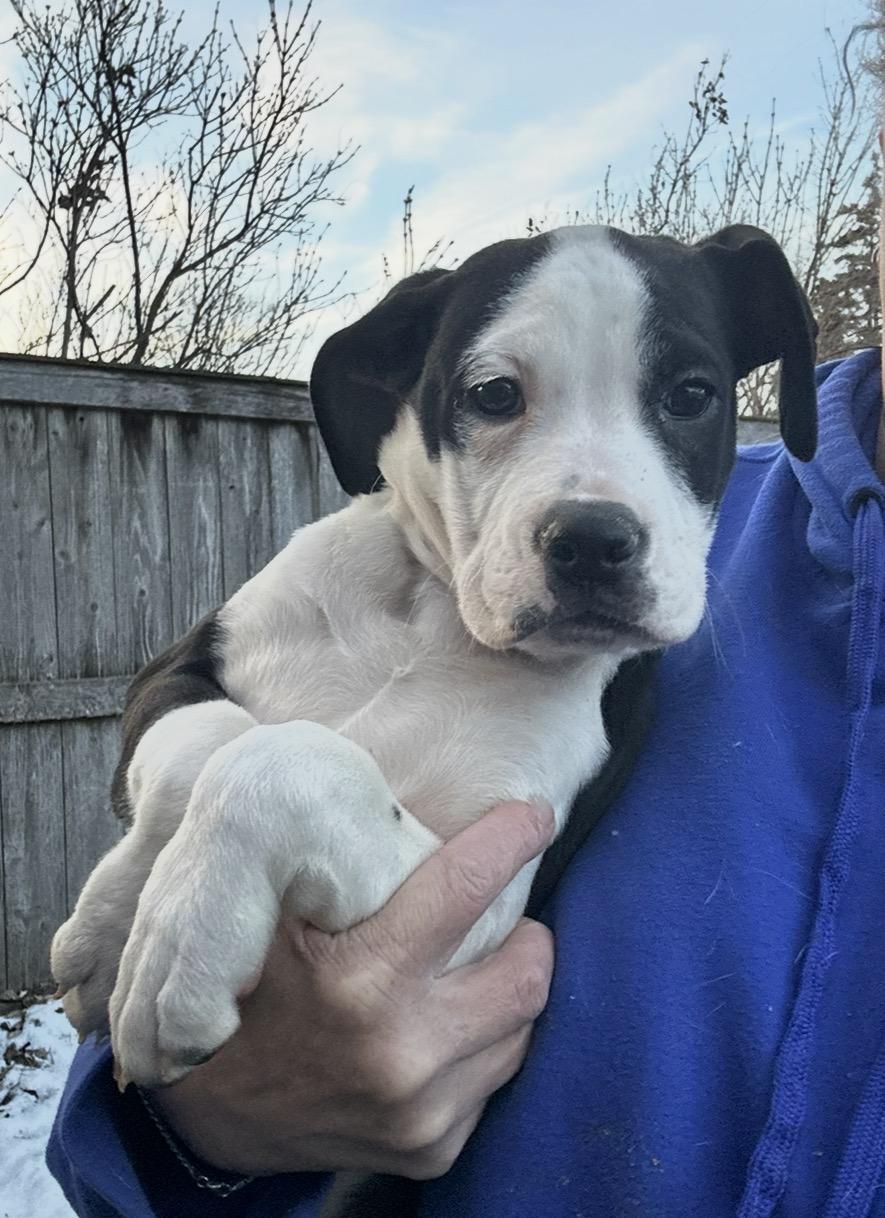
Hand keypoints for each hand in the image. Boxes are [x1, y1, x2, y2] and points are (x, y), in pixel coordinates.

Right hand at [150, 800, 554, 1179]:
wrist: (199, 1110)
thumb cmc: (243, 984)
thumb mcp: (273, 912)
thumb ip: (333, 862)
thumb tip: (405, 795)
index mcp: (360, 980)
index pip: (467, 888)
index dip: (512, 839)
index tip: (533, 815)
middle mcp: (401, 1054)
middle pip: (527, 973)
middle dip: (527, 934)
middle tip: (504, 914)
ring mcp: (420, 1114)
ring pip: (520, 1030)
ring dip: (506, 990)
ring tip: (471, 968)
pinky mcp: (428, 1151)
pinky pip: (491, 1081)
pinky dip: (480, 1047)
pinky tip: (443, 1029)